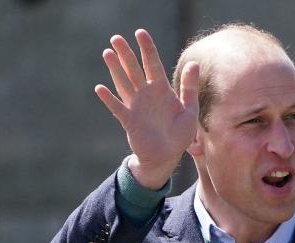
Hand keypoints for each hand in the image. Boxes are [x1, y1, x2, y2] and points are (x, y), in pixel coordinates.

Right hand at [94, 29, 198, 188]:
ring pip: (124, 83)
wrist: (167, 157)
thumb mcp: (189, 110)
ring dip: (115, 69)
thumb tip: (195, 63)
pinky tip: (100, 88)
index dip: (147, 49)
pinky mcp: (129, 121)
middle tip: (116, 37)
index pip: (153, 65)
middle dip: (126, 54)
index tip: (140, 33)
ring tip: (107, 52)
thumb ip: (190, 88)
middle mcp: (146, 95)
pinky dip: (109, 99)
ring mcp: (136, 106)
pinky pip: (118, 108)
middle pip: (134, 70)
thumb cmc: (178, 134)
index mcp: (161, 90)